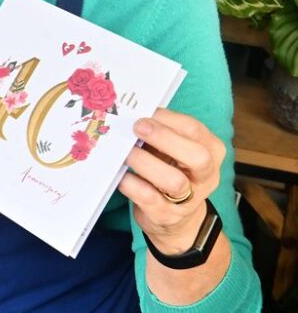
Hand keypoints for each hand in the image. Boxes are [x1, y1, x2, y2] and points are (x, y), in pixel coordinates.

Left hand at [119, 108, 223, 255]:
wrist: (177, 221)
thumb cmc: (172, 172)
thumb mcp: (175, 150)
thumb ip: (162, 132)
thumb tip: (134, 113)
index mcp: (211, 152)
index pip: (195, 130)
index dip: (167, 118)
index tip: (144, 112)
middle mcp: (206, 177)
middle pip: (198, 156)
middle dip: (164, 138)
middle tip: (138, 127)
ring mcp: (189, 200)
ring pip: (174, 181)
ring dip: (145, 162)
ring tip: (126, 152)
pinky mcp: (166, 215)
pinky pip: (148, 197)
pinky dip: (131, 183)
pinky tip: (121, 174)